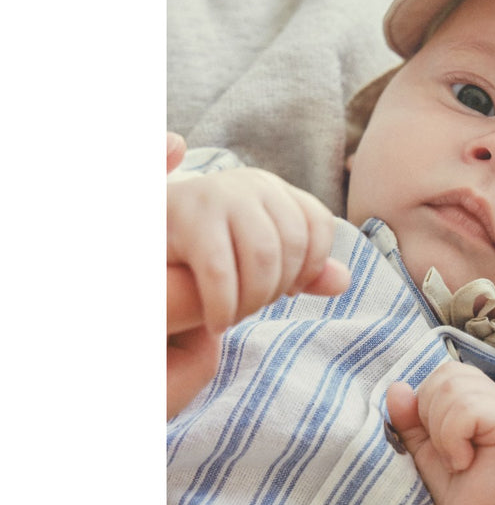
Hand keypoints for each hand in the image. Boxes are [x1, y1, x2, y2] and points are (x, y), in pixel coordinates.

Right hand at [165, 133, 350, 417]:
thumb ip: (302, 270)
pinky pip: (221, 273)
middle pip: (291, 245)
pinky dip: (224, 306)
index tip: (286, 291)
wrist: (140, 242)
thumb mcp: (256, 258)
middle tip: (252, 309)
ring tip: (234, 316)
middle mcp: (249, 182)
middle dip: (276, 289)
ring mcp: (217, 193)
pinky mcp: (185, 215)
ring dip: (253, 300)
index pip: (317, 224)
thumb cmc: (202, 254)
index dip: (309, 267)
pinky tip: (216, 323)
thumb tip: (343, 281)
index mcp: (272, 188)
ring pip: (264, 259)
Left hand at [386, 362, 494, 504]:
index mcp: (480, 400)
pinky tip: (465, 461)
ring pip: (455, 388)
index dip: (426, 404)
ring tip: (456, 460)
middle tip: (446, 453)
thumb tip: (396, 389)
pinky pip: (468, 408)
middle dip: (431, 415)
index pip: (443, 374)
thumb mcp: (427, 453)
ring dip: (443, 430)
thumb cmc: (467, 495)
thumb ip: (411, 421)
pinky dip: (454, 437)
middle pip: (447, 375)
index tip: (434, 443)